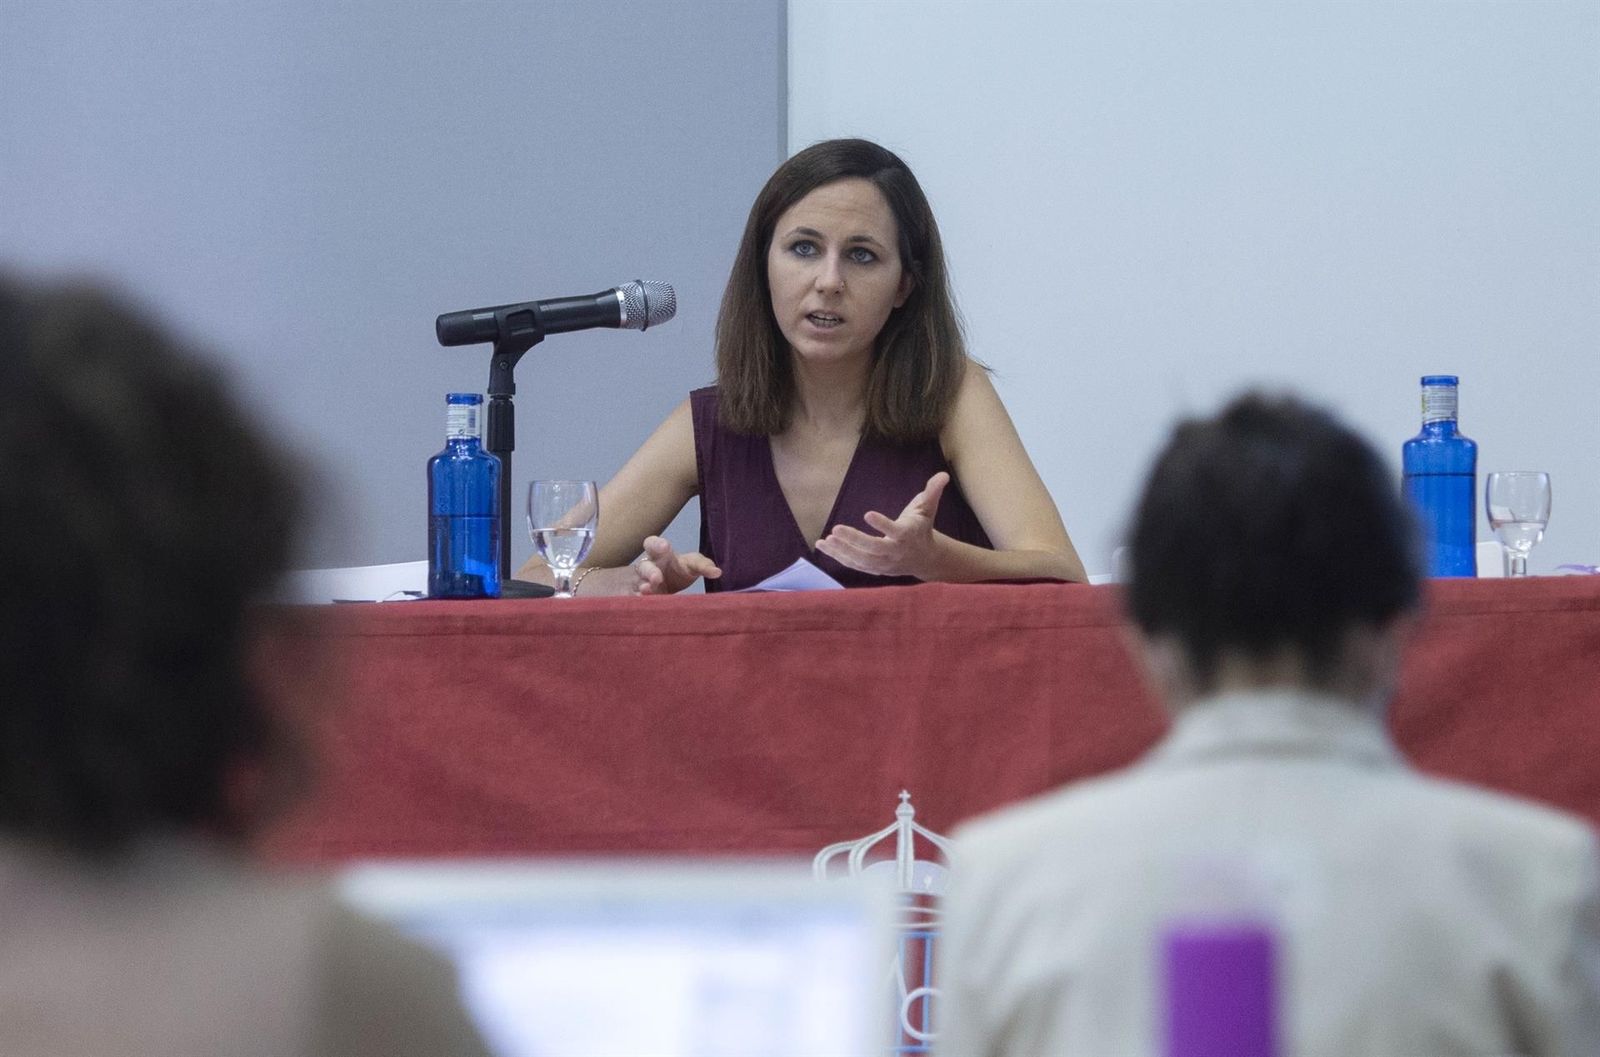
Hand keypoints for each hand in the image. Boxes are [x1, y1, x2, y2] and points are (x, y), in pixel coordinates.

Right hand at [634, 535, 721, 594]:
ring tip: (647, 590)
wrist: (667, 585)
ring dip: (643, 587)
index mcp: (660, 554)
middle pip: (644, 566)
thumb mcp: (692, 564)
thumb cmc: (680, 569)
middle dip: (650, 571)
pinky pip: (635, 598)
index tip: (665, 546)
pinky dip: (637, 600)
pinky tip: (642, 604)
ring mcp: (640, 583)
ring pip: (638, 584)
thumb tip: (718, 572)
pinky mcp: (639, 598)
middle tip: (657, 578)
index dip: (656, 544)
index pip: (653, 544)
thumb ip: (704, 565)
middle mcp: (647, 567)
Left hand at [815, 472, 948, 579]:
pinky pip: (854, 564)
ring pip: (861, 560)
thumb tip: (943, 474)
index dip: (882, 524)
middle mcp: (895, 551)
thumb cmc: (921, 528)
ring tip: (826, 540)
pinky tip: (823, 545)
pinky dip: (838, 556)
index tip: (867, 514)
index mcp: (907, 535)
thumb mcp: (928, 509)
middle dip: (855, 540)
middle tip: (836, 529)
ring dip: (842, 550)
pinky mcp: (874, 569)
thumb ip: (933, 491)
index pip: (895, 530)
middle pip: (874, 549)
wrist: (925, 559)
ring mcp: (884, 563)